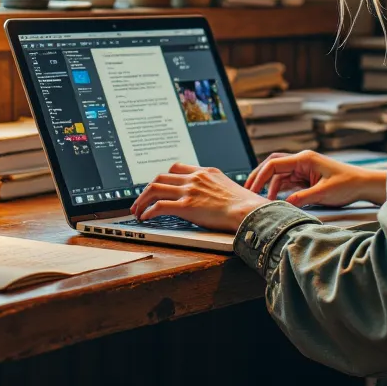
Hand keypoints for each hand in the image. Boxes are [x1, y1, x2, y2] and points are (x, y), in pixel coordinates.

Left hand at [131, 163, 265, 234]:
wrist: (250, 211)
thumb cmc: (245, 205)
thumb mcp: (229, 187)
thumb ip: (216, 187)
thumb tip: (214, 197)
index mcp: (205, 172)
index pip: (177, 168)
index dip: (164, 177)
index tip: (158, 186)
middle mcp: (195, 178)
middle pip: (161, 177)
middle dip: (147, 189)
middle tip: (141, 200)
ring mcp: (190, 191)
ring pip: (155, 189)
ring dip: (142, 200)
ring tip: (137, 210)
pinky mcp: (187, 206)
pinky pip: (159, 206)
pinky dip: (148, 211)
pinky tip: (145, 217)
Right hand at [245, 151, 386, 207]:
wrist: (363, 185)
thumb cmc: (347, 184)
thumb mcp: (323, 193)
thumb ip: (302, 198)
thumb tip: (284, 204)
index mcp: (304, 159)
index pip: (274, 164)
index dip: (260, 177)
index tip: (252, 190)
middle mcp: (302, 161)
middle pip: (273, 165)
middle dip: (260, 177)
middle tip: (248, 190)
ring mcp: (304, 169)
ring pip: (280, 175)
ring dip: (270, 185)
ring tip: (261, 200)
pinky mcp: (307, 178)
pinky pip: (288, 182)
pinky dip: (279, 190)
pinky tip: (274, 199)